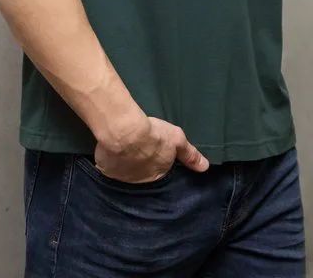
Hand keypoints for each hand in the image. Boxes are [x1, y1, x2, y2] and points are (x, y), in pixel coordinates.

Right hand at [93, 115, 209, 183]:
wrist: (125, 132)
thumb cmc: (153, 135)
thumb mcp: (176, 139)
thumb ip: (190, 153)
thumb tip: (205, 168)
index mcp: (158, 174)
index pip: (159, 173)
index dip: (157, 164)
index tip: (153, 156)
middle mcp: (141, 181)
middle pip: (142, 175)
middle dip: (141, 168)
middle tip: (138, 154)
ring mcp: (123, 178)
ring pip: (125, 173)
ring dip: (126, 166)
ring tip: (124, 153)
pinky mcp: (107, 171)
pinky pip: (109, 169)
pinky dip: (110, 163)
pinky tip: (110, 153)